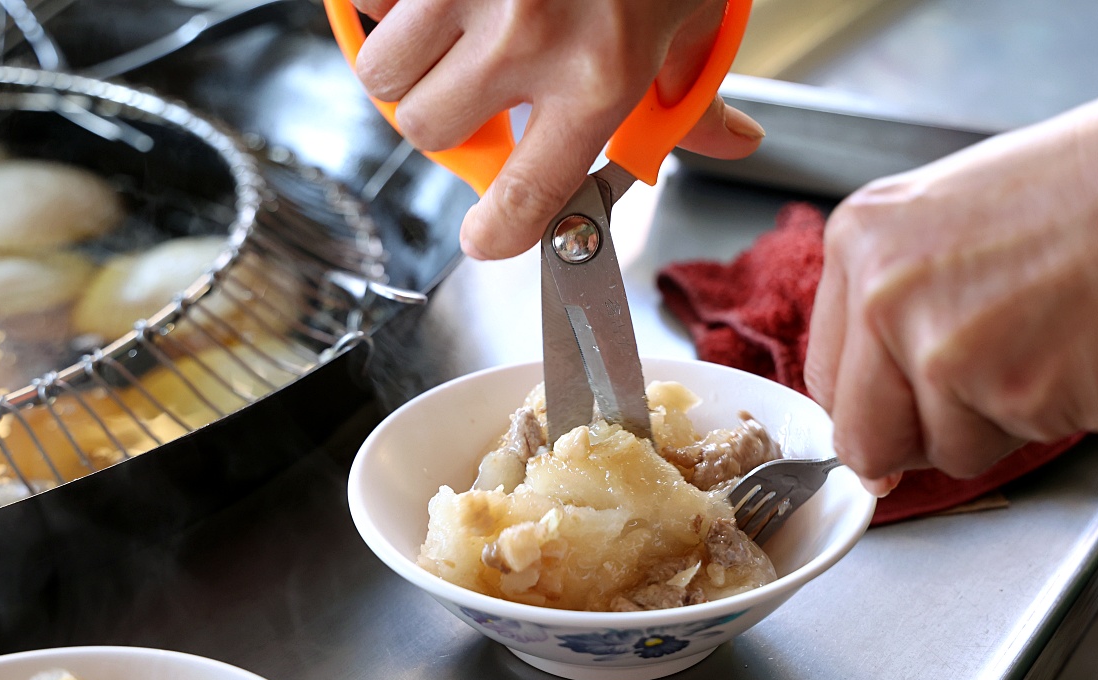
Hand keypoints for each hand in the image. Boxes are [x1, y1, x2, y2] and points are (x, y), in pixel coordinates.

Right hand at [352, 0, 764, 259]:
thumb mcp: (696, 13)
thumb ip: (697, 92)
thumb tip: (731, 143)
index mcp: (600, 74)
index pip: (528, 193)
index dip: (496, 231)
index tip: (485, 237)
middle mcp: (526, 35)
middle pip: (427, 131)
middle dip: (445, 121)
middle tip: (474, 92)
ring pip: (383, 74)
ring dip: (407, 64)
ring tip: (451, 31)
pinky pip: (366, 1)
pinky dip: (388, 4)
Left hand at [804, 79, 1097, 486]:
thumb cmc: (1078, 193)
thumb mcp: (941, 222)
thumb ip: (890, 302)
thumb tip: (870, 400)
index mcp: (859, 242)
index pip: (824, 376)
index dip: (864, 410)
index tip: (889, 419)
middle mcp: (884, 297)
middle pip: (862, 437)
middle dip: (911, 442)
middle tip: (967, 406)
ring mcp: (943, 350)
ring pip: (942, 453)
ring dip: (991, 426)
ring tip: (1037, 346)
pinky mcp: (1010, 394)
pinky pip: (1008, 449)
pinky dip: (1044, 419)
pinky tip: (1070, 354)